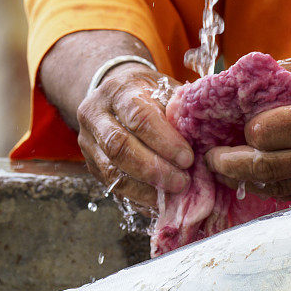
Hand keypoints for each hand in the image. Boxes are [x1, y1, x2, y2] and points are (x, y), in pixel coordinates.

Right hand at [77, 63, 193, 210]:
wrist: (114, 96)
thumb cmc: (147, 93)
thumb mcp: (164, 90)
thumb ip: (179, 110)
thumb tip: (202, 138)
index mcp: (118, 90)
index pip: (138, 117)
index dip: (164, 141)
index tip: (188, 159)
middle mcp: (95, 114)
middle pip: (119, 146)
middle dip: (153, 168)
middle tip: (181, 182)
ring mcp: (88, 141)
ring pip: (111, 170)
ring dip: (144, 188)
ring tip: (171, 195)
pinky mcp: (90, 163)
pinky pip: (111, 185)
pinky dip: (136, 196)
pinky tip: (157, 201)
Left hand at [205, 48, 290, 201]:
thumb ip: (282, 71)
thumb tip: (241, 81)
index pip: (264, 134)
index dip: (247, 130)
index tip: (242, 125)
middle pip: (264, 169)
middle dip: (230, 165)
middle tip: (211, 161)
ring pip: (278, 187)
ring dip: (248, 180)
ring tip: (230, 170)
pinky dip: (274, 188)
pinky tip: (260, 177)